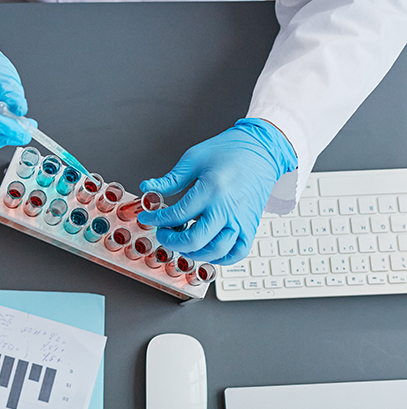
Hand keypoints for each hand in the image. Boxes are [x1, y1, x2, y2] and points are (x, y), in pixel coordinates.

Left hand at [137, 118, 296, 264]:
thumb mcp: (194, 159)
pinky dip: (221, 258)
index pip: (177, 215)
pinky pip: (238, 253)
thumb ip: (170, 179)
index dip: (156, 220)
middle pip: (195, 240)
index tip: (147, 218)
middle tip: (163, 232)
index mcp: (211, 190)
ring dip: (194, 252)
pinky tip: (206, 249)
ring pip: (216, 251)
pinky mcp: (251, 226)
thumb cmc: (230, 151)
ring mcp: (241, 220)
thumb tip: (148, 187)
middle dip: (171, 241)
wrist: (262, 150)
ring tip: (183, 241)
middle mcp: (227, 209)